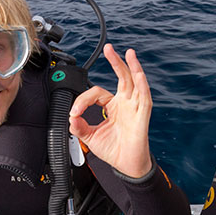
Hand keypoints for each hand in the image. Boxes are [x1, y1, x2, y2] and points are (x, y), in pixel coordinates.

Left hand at [69, 44, 152, 177]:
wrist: (126, 166)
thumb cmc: (114, 151)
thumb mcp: (90, 137)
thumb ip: (79, 127)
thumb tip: (71, 118)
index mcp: (113, 107)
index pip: (97, 93)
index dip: (83, 100)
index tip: (74, 113)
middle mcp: (125, 104)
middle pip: (122, 77)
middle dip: (116, 61)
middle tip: (109, 48)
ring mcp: (135, 108)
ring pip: (135, 83)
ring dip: (133, 67)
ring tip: (129, 53)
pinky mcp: (142, 116)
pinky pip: (144, 98)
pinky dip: (142, 85)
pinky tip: (139, 74)